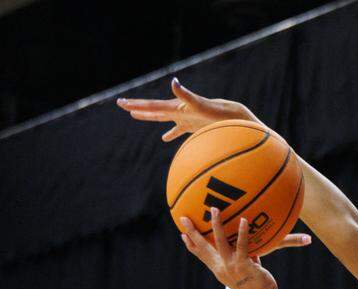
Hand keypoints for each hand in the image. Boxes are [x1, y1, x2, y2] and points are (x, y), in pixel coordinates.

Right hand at [116, 78, 264, 141]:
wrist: (237, 119)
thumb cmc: (220, 113)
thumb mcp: (201, 105)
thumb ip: (186, 95)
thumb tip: (173, 81)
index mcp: (178, 108)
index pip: (152, 106)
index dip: (136, 104)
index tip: (121, 102)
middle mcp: (180, 111)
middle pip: (154, 109)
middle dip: (137, 107)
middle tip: (121, 104)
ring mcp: (186, 119)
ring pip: (163, 118)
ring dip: (149, 117)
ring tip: (135, 115)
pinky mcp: (194, 127)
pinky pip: (178, 131)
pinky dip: (170, 134)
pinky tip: (165, 138)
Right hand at [180, 207, 310, 288]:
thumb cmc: (256, 287)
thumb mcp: (245, 271)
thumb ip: (245, 259)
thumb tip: (252, 248)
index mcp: (218, 269)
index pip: (201, 255)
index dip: (191, 245)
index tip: (182, 234)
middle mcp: (221, 267)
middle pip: (202, 247)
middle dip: (192, 231)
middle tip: (183, 217)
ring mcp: (231, 266)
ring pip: (219, 241)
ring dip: (215, 224)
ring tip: (214, 209)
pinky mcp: (242, 265)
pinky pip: (241, 245)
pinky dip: (242, 232)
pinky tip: (244, 220)